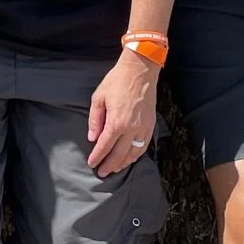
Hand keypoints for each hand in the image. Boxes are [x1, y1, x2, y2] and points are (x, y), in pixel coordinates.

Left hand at [87, 52, 157, 176]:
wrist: (140, 70)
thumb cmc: (117, 81)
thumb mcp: (99, 97)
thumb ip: (95, 120)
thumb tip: (92, 138)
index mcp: (117, 122)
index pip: (105, 146)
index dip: (97, 157)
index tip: (92, 163)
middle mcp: (131, 128)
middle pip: (119, 154)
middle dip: (109, 165)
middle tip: (101, 172)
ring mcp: (143, 128)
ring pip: (133, 153)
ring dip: (123, 163)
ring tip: (114, 169)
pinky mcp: (151, 124)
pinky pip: (144, 146)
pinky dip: (136, 155)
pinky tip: (130, 158)